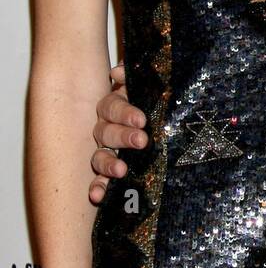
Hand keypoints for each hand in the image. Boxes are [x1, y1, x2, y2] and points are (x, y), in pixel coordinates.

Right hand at [88, 61, 149, 204]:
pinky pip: (99, 179)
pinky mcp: (110, 171)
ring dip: (108, 163)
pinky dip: (98, 187)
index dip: (124, 112)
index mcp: (115, 106)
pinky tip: (97, 196)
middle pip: (106, 131)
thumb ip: (133, 77)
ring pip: (99, 156)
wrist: (166, 125)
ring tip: (121, 170)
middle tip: (141, 140)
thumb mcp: (150, 87)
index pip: (112, 106)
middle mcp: (106, 128)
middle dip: (122, 136)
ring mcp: (106, 150)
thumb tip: (118, 72)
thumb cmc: (156, 103)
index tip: (141, 119)